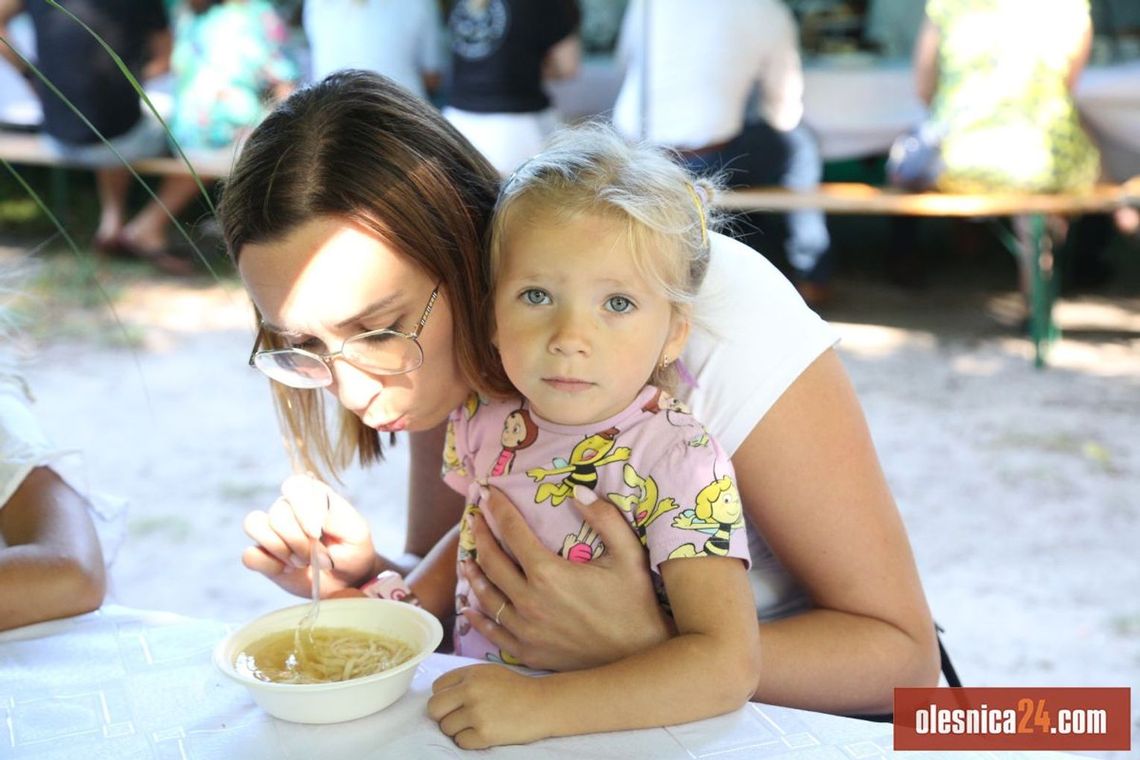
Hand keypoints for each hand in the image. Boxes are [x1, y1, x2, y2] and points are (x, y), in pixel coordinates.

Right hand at [240, 474, 376, 597]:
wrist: (347, 581)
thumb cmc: (353, 552)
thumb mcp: (356, 534)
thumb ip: (337, 519)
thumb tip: (312, 518)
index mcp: (312, 496)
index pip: (294, 485)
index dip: (302, 509)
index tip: (317, 533)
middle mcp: (288, 508)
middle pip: (277, 514)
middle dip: (298, 541)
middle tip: (319, 558)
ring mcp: (272, 531)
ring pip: (255, 524)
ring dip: (280, 549)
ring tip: (302, 562)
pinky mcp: (262, 554)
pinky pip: (249, 554)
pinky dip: (269, 565)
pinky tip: (287, 570)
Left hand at [428, 664, 549, 748]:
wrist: (543, 704)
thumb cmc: (516, 688)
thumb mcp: (489, 673)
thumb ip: (464, 680)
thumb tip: (441, 696)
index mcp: (471, 673)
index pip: (437, 687)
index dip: (444, 696)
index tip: (455, 702)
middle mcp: (471, 691)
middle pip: (434, 708)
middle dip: (443, 715)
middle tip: (458, 717)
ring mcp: (477, 713)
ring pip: (446, 727)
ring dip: (457, 729)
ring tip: (476, 724)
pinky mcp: (485, 734)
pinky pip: (461, 742)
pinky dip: (469, 741)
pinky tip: (484, 733)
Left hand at [458, 486, 673, 670]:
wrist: (639, 654)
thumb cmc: (635, 602)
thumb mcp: (628, 554)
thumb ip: (605, 517)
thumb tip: (579, 490)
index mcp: (548, 573)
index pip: (512, 532)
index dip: (498, 509)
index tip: (488, 494)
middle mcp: (529, 601)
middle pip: (491, 562)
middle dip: (481, 536)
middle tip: (475, 520)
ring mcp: (525, 630)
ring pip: (487, 596)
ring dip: (474, 573)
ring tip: (466, 558)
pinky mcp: (527, 652)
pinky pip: (493, 631)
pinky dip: (477, 616)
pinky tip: (469, 606)